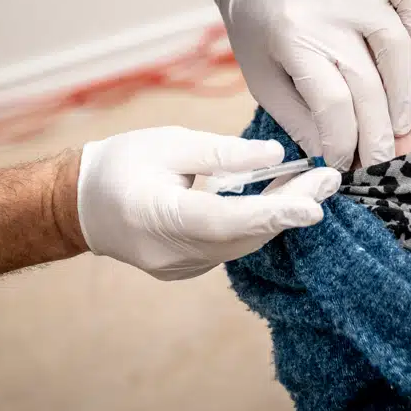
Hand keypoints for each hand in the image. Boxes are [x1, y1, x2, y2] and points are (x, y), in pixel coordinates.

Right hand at [75, 127, 340, 280]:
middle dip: (290, 207)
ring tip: (315, 183)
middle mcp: (173, 251)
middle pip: (244, 234)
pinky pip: (231, 247)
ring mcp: (180, 267)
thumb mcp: (169, 143)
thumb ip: (222, 152)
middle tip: (330, 178)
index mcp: (160, 214)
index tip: (315, 204)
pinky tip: (279, 199)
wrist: (80, 205)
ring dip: (278, 216)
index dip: (273, 213)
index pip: (226, 219)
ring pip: (242, 244)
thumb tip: (276, 155)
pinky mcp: (187, 268)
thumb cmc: (122, 163)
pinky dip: (256, 224)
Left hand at [207, 0, 410, 167]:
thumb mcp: (261, 77)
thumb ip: (296, 117)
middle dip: (376, 133)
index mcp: (292, 39)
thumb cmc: (258, 25)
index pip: (332, 104)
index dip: (343, 142)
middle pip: (366, 84)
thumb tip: (332, 153)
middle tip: (380, 160)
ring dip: (401, 94)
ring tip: (398, 125)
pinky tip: (405, 55)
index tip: (344, 163)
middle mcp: (329, 14)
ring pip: (396, 47)